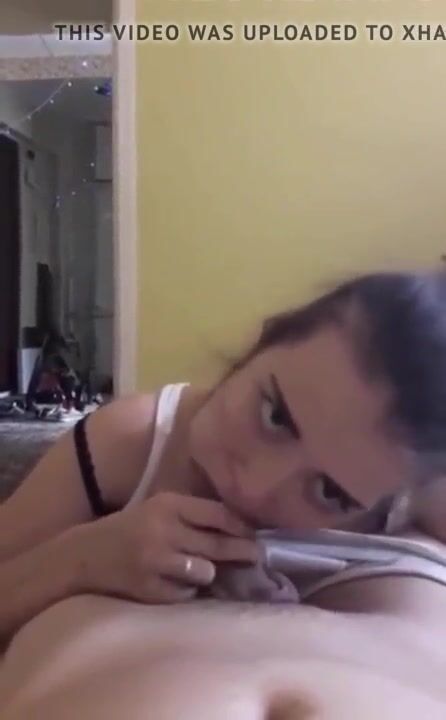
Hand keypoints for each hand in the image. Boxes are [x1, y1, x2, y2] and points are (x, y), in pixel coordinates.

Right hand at [77, 492, 257, 603]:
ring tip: (196, 569)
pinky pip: (186, 593)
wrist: (85, 555)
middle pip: (216, 543)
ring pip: (205, 571)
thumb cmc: (132, 528)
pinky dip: (186, 590)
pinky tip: (172, 582)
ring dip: (207, 572)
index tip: (254, 534)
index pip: (216, 513)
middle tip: (256, 556)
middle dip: (241, 551)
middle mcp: (162, 530)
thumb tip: (241, 530)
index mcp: (167, 504)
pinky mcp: (148, 588)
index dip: (241, 526)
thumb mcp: (160, 510)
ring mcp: (155, 561)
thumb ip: (194, 516)